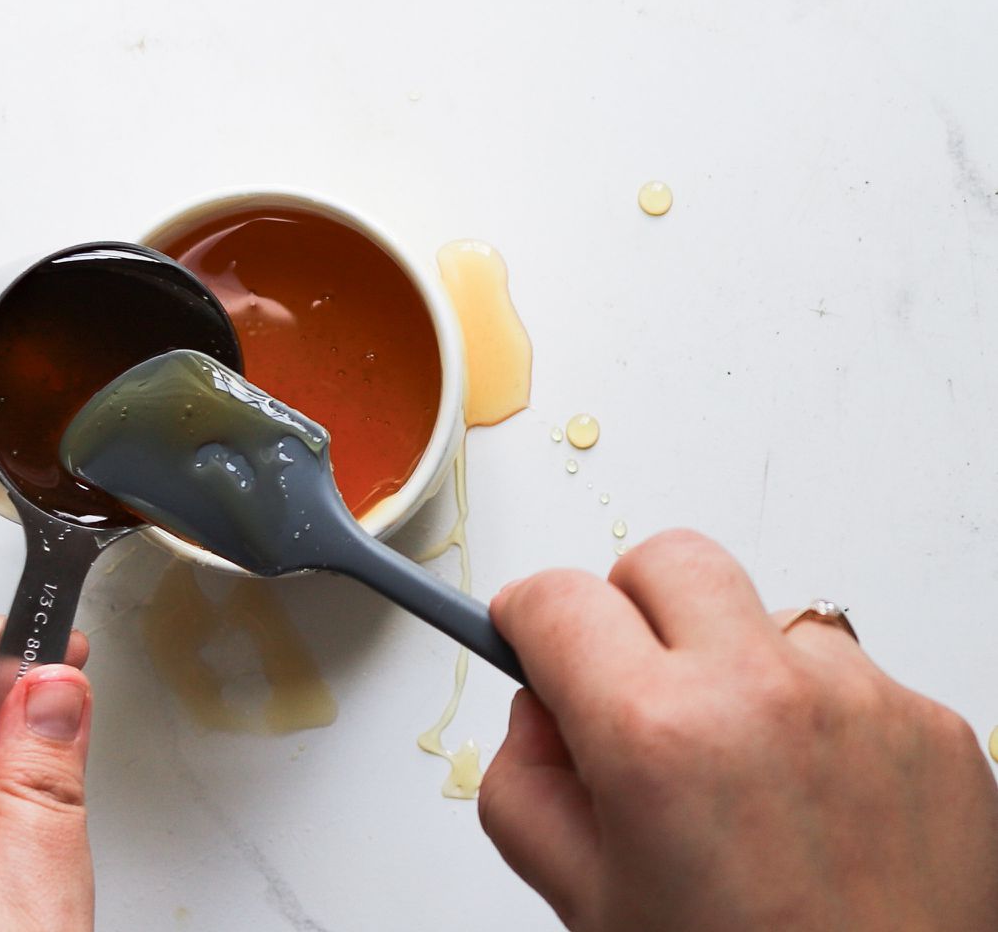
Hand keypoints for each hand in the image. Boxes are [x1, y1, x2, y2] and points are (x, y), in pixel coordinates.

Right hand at [480, 529, 997, 931]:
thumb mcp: (585, 901)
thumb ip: (524, 789)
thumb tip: (539, 716)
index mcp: (655, 736)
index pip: (557, 598)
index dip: (525, 617)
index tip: (528, 636)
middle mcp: (762, 694)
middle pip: (667, 560)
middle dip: (627, 606)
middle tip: (631, 683)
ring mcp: (861, 701)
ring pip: (762, 616)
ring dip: (732, 665)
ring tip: (741, 770)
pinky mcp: (933, 724)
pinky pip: (846, 674)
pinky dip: (812, 715)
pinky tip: (811, 800)